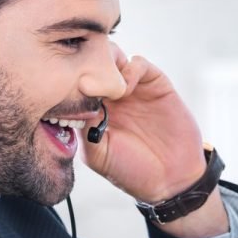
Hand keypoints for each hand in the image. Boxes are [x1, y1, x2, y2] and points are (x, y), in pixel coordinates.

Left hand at [81, 49, 206, 203]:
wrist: (172, 180)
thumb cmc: (133, 172)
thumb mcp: (98, 156)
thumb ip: (84, 129)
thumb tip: (74, 100)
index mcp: (93, 110)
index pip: (74, 82)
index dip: (68, 79)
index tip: (65, 88)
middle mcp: (111, 96)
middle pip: (91, 63)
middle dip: (85, 64)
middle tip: (85, 80)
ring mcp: (134, 89)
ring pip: (113, 58)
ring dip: (107, 63)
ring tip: (105, 83)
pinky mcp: (156, 86)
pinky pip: (138, 64)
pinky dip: (130, 68)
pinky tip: (126, 87)